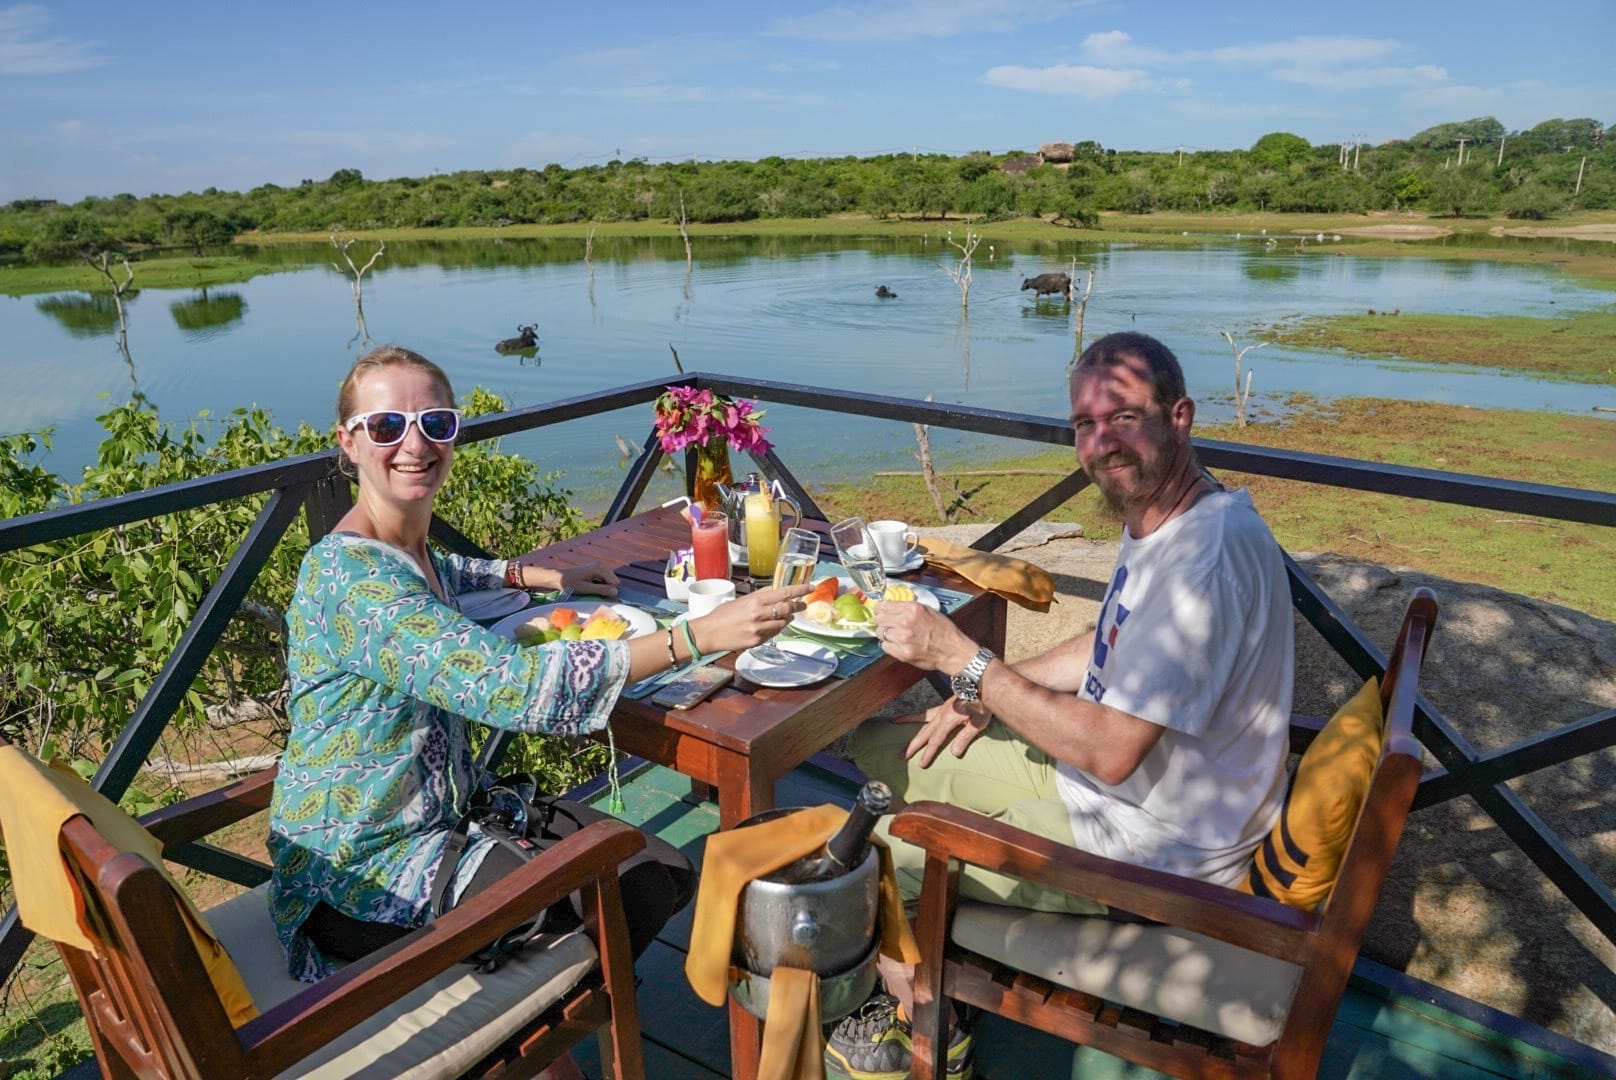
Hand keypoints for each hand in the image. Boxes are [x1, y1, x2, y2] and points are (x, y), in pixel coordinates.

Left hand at [558, 562, 618, 596]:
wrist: (560, 577)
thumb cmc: (571, 584)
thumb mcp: (586, 589)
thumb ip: (601, 590)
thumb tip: (615, 592)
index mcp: (598, 568)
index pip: (615, 582)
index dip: (608, 590)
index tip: (597, 592)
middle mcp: (601, 564)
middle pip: (614, 580)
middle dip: (607, 587)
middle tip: (593, 590)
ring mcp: (599, 564)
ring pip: (610, 579)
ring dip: (604, 585)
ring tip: (591, 586)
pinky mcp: (597, 567)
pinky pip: (606, 577)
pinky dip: (601, 582)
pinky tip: (591, 583)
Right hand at [689, 583, 812, 652]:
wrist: (709, 632)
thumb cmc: (722, 615)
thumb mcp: (741, 600)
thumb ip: (760, 596)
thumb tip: (776, 591)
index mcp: (755, 600)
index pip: (784, 593)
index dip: (799, 590)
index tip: (809, 588)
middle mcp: (759, 613)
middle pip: (787, 608)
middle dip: (797, 606)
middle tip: (802, 605)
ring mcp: (759, 628)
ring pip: (782, 623)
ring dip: (787, 619)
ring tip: (786, 616)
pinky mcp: (757, 641)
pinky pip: (773, 634)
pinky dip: (775, 629)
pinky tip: (771, 627)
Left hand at [873, 600, 977, 674]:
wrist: (953, 650)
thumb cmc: (943, 631)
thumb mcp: (928, 610)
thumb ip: (908, 608)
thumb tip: (890, 606)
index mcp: (913, 609)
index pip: (884, 606)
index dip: (881, 609)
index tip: (880, 611)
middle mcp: (906, 622)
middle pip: (879, 619)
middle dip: (883, 621)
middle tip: (889, 624)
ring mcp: (903, 638)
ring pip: (880, 633)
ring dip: (886, 634)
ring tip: (896, 635)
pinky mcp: (902, 653)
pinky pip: (884, 646)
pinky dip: (889, 645)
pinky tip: (898, 644)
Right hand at [894, 696, 991, 767]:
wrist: (984, 683)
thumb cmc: (984, 703)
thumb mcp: (979, 723)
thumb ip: (965, 737)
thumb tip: (954, 753)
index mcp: (949, 719)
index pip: (936, 740)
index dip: (928, 753)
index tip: (921, 764)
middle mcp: (942, 714)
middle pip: (924, 732)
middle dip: (913, 744)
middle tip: (903, 755)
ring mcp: (942, 708)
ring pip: (922, 718)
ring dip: (908, 722)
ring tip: (894, 722)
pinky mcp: (945, 705)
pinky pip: (927, 711)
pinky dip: (918, 714)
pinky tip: (914, 716)